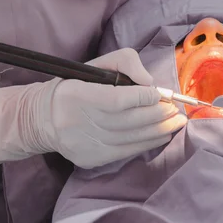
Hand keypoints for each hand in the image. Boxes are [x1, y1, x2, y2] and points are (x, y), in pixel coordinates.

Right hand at [0, 48, 186, 168]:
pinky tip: (162, 135)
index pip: (115, 100)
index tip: (160, 95)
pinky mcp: (90, 159)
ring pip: (130, 139)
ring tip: (177, 122)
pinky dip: (148, 143)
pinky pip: (126, 152)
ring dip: (159, 131)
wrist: (45, 118)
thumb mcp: (99, 64)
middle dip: (158, 115)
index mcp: (76, 94)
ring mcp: (83, 144)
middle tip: (176, 110)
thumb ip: (127, 63)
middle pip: (127, 121)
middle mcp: (76, 121)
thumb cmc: (79, 85)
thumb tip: (150, 84)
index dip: (142, 99)